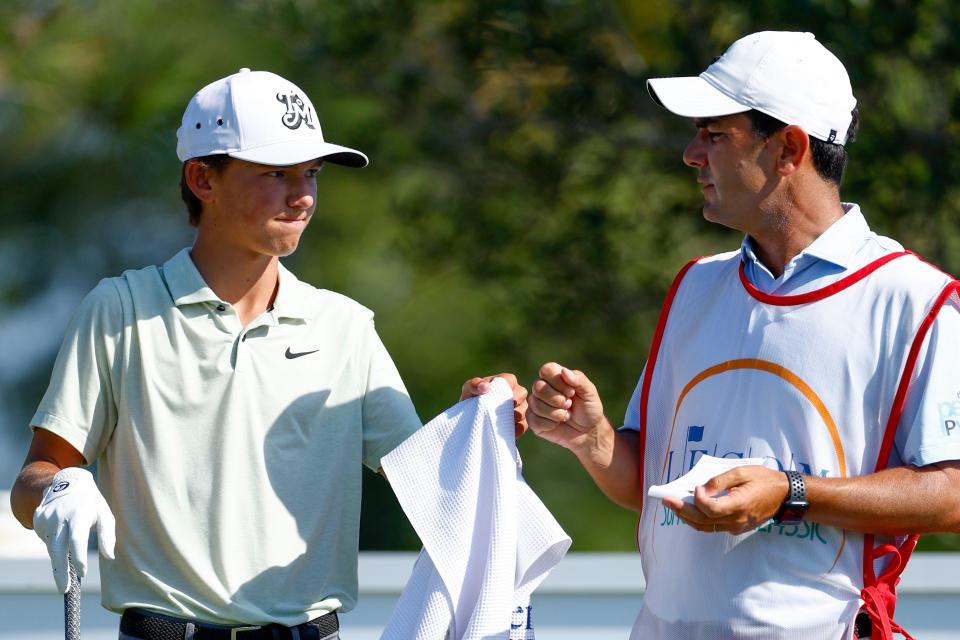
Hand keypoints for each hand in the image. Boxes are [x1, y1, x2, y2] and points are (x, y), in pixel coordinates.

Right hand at [33, 467, 115, 592]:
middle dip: (61, 572)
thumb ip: (108, 536)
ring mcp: (46, 518)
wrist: (68, 482)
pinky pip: (46, 539)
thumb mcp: (105, 514)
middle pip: (58, 549)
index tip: (82, 573)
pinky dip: (54, 543)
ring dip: (61, 556)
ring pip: (52, 547)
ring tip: (71, 550)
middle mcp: (60, 517)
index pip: (77, 540)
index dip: (79, 558)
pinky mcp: (38, 520)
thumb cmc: (91, 503)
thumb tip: (110, 557)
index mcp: (79, 514)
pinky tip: (62, 532)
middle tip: (65, 589)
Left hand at [460, 372, 528, 436]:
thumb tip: (485, 387)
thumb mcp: (468, 390)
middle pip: (520, 395)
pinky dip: (514, 429)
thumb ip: (474, 385)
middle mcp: (517, 392)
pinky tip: (502, 430)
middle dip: (508, 404)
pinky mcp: (522, 422)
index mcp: (506, 380)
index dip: (503, 389)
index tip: (493, 398)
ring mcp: (522, 407)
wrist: (471, 419)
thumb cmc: (471, 400)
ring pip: (523, 411)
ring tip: (496, 422)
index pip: (511, 380)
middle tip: (494, 412)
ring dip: (510, 417)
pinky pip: (523, 425)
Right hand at [527, 362, 608, 454]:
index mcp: (555, 377)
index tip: (571, 392)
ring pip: (535, 404)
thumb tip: (564, 371)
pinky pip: (533, 420)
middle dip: (557, 399)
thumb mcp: (589, 393)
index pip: (546, 370)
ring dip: (555, 413)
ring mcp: (536, 404)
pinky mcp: (533, 420)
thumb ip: (579, 380)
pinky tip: (557, 424)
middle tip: (569, 405)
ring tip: (566, 416)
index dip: (557, 382)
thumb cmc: (589, 409)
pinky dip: (549, 424)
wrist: (588, 432)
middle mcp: (543, 388)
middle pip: (538, 387)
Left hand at [662, 465, 789, 533]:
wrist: (784, 495)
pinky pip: (714, 527)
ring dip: (687, 517)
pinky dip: (699, 520)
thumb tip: (701, 489)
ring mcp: (737, 526)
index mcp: (738, 505)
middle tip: (666, 500)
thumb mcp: (742, 472)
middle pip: (702, 521)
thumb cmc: (763, 480)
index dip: (697, 499)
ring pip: (706, 527)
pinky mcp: (737, 527)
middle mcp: (736, 520)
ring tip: (673, 506)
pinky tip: (690, 511)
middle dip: (681, 510)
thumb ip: (720, 481)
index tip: (696, 487)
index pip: (709, 509)